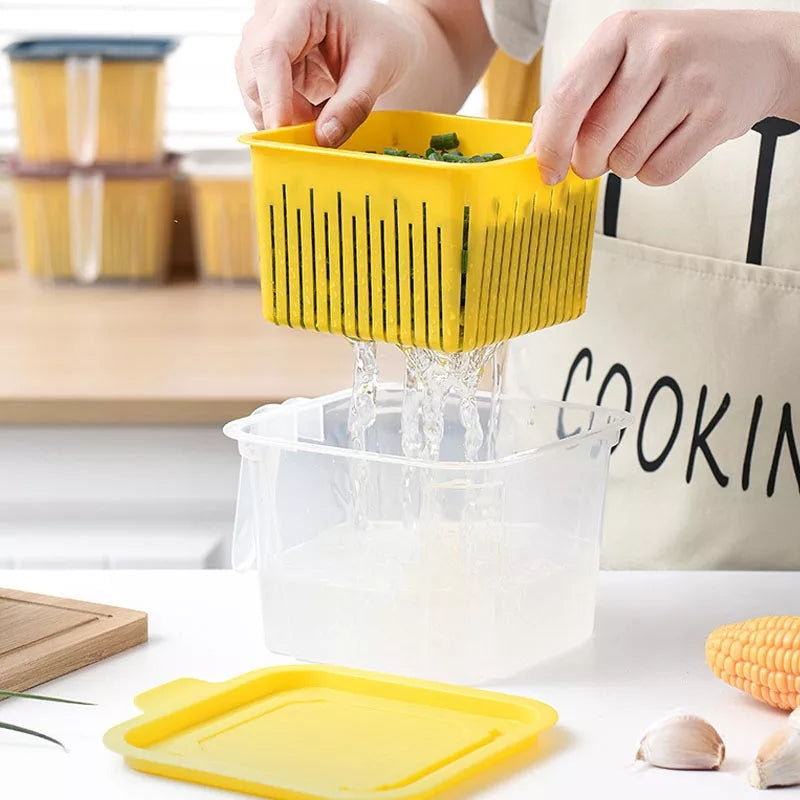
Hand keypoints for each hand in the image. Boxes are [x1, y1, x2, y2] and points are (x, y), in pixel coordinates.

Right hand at [236, 0, 421, 145]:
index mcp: (303, 2)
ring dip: (282, 114)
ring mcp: (265, 34)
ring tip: (321, 115)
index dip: (273, 96)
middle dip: (280, 111)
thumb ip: (351, 107)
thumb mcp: (376, 73)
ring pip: (253, 86)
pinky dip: (283, 113)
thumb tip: (323, 139)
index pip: (272, 50)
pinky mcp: (265, 58)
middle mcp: (275, 12)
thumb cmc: (382, 43)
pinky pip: (261, 95)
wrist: (382, 41)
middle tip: (314, 133)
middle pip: (255, 70)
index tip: (282, 132)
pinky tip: (311, 111)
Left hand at [530, 10, 791, 185]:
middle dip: (589, 162)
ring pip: (626, 161)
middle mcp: (656, 50)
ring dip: (625, 165)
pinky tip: (666, 145)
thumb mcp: (621, 61)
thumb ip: (576, 101)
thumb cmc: (673, 63)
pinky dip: (654, 172)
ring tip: (643, 139)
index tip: (547, 171)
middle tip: (599, 156)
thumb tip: (537, 150)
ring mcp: (690, 82)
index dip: (551, 145)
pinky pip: (659, 173)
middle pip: (595, 140)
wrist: (755, 53)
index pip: (569, 98)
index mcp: (619, 32)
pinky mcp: (715, 116)